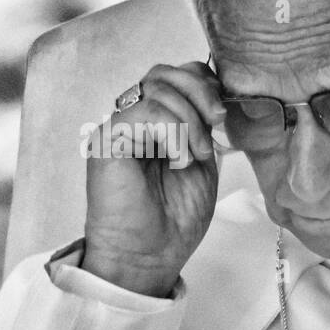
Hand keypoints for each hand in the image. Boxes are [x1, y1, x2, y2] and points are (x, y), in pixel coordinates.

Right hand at [81, 62, 223, 296]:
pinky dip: (172, 131)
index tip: (222, 117)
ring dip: (189, 120)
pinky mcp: (107, 140)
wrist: (150, 256)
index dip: (204, 85)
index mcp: (155, 123)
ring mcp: (118, 128)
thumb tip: (216, 97)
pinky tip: (178, 159)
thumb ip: (203, 126)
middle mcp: (133, 120)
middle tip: (216, 124)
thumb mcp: (201, 161)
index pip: (176, 76)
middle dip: (199, 93)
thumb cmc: (173, 219)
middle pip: (164, 73)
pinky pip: (144, 110)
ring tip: (195, 156)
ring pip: (156, 88)